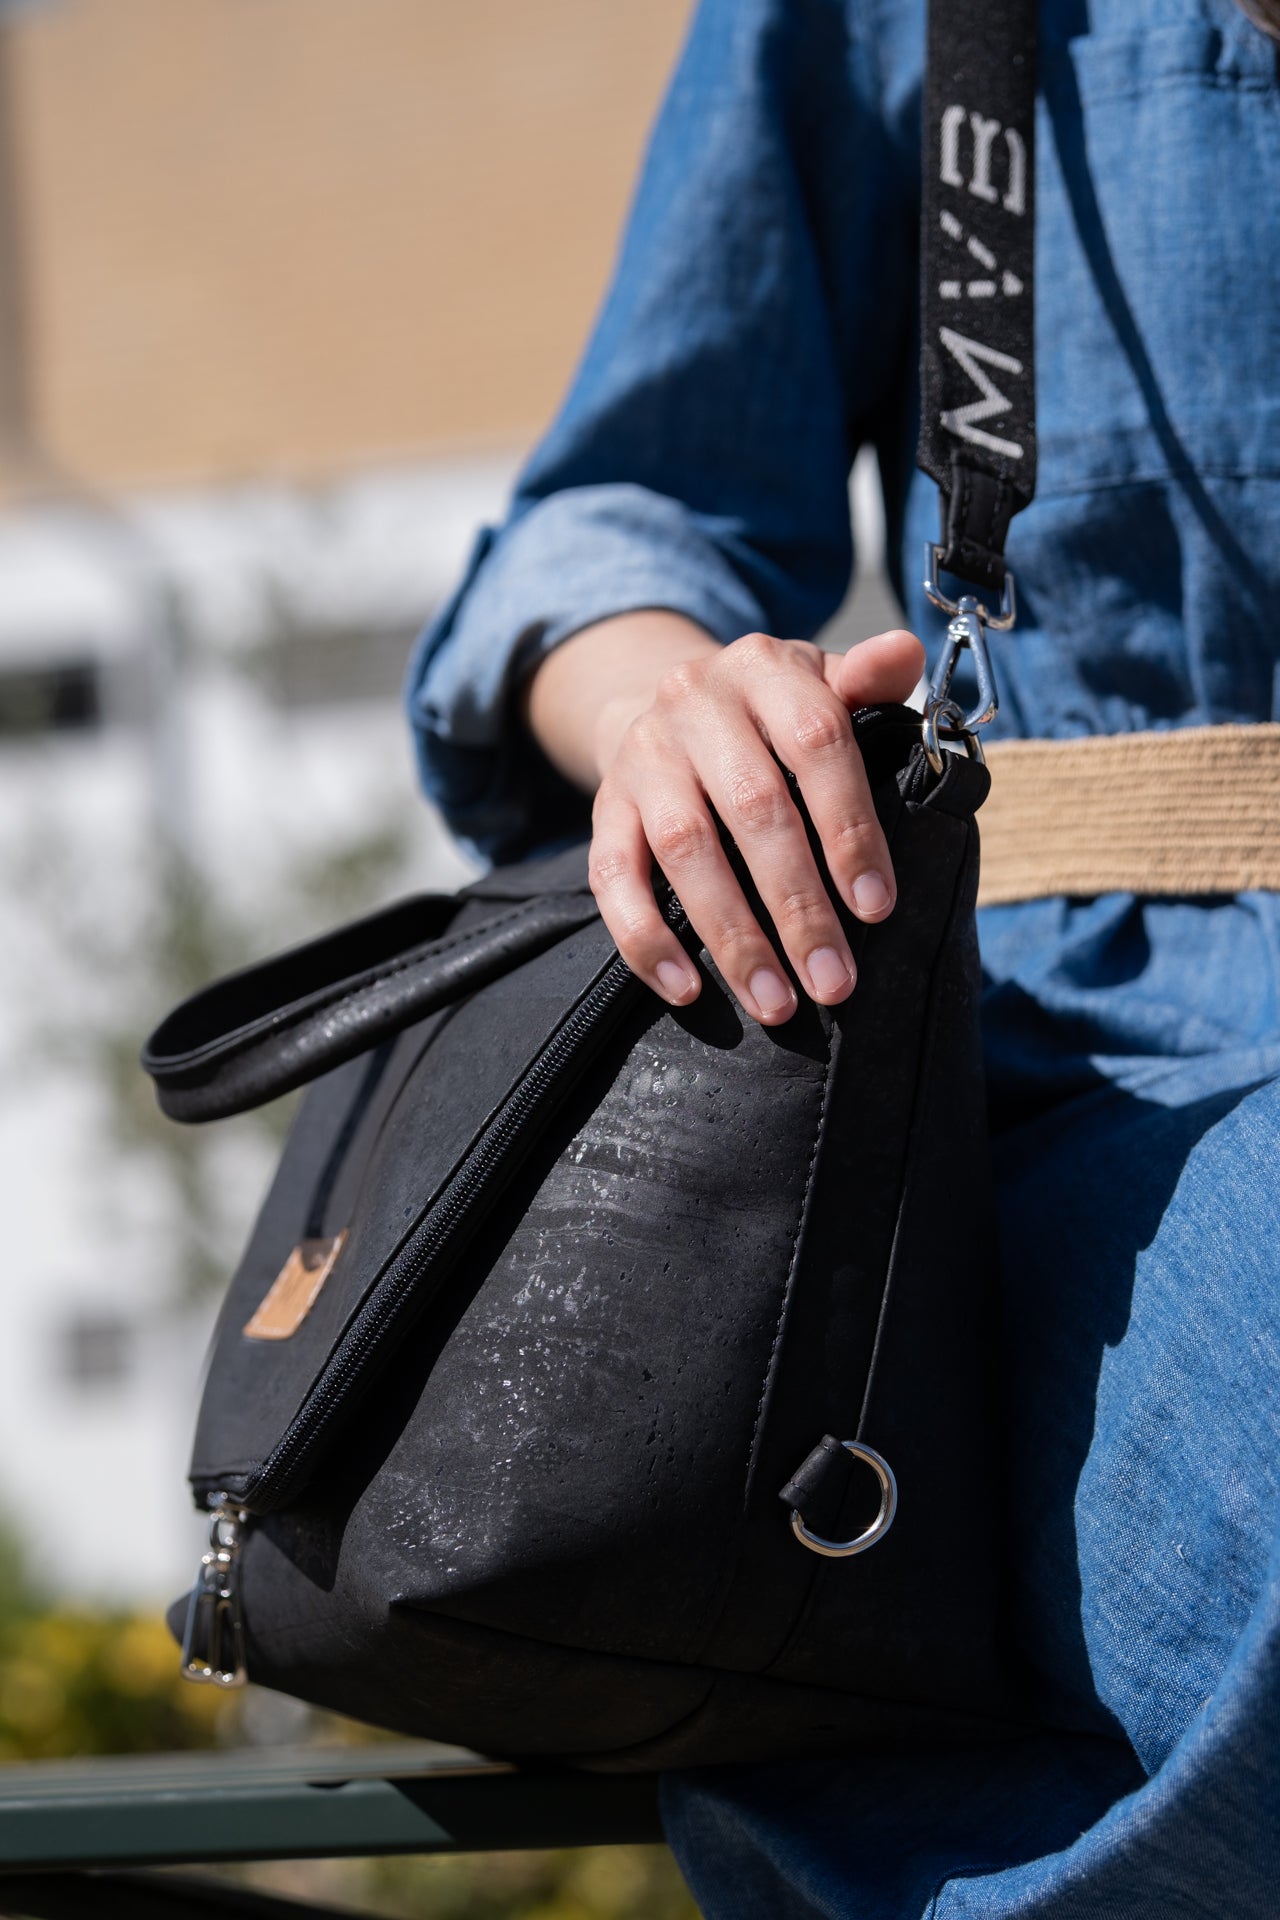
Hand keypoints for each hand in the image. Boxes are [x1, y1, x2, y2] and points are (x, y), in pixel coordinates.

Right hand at [584, 626, 924, 1024]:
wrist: (668, 701)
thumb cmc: (773, 713)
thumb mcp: (822, 683)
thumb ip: (870, 680)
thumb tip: (904, 651)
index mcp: (766, 669)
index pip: (816, 742)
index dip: (849, 827)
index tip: (876, 907)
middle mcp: (695, 703)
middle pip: (753, 810)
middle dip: (797, 906)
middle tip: (833, 982)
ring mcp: (644, 756)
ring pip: (686, 851)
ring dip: (732, 937)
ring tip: (773, 1002)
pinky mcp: (602, 806)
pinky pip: (612, 878)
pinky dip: (645, 939)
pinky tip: (686, 989)